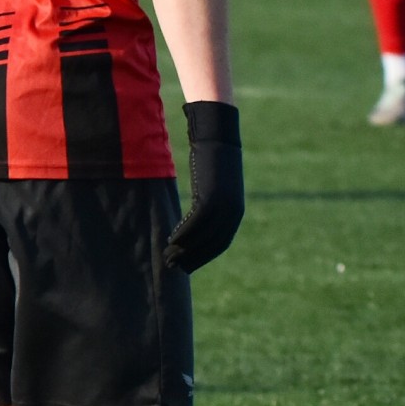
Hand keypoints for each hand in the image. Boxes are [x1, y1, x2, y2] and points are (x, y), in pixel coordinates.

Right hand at [165, 101, 243, 272]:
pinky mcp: (210, 196)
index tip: (187, 267)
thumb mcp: (214, 185)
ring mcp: (223, 205)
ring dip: (184, 249)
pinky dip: (182, 233)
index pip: (220, 244)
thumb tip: (197, 217)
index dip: (202, 257)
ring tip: (168, 257)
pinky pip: (195, 222)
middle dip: (193, 258)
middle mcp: (232, 212)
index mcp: (235, 212)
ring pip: (203, 236)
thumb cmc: (212, 159)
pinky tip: (170, 239)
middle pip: (212, 244)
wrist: (216, 136)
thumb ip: (209, 202)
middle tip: (175, 269)